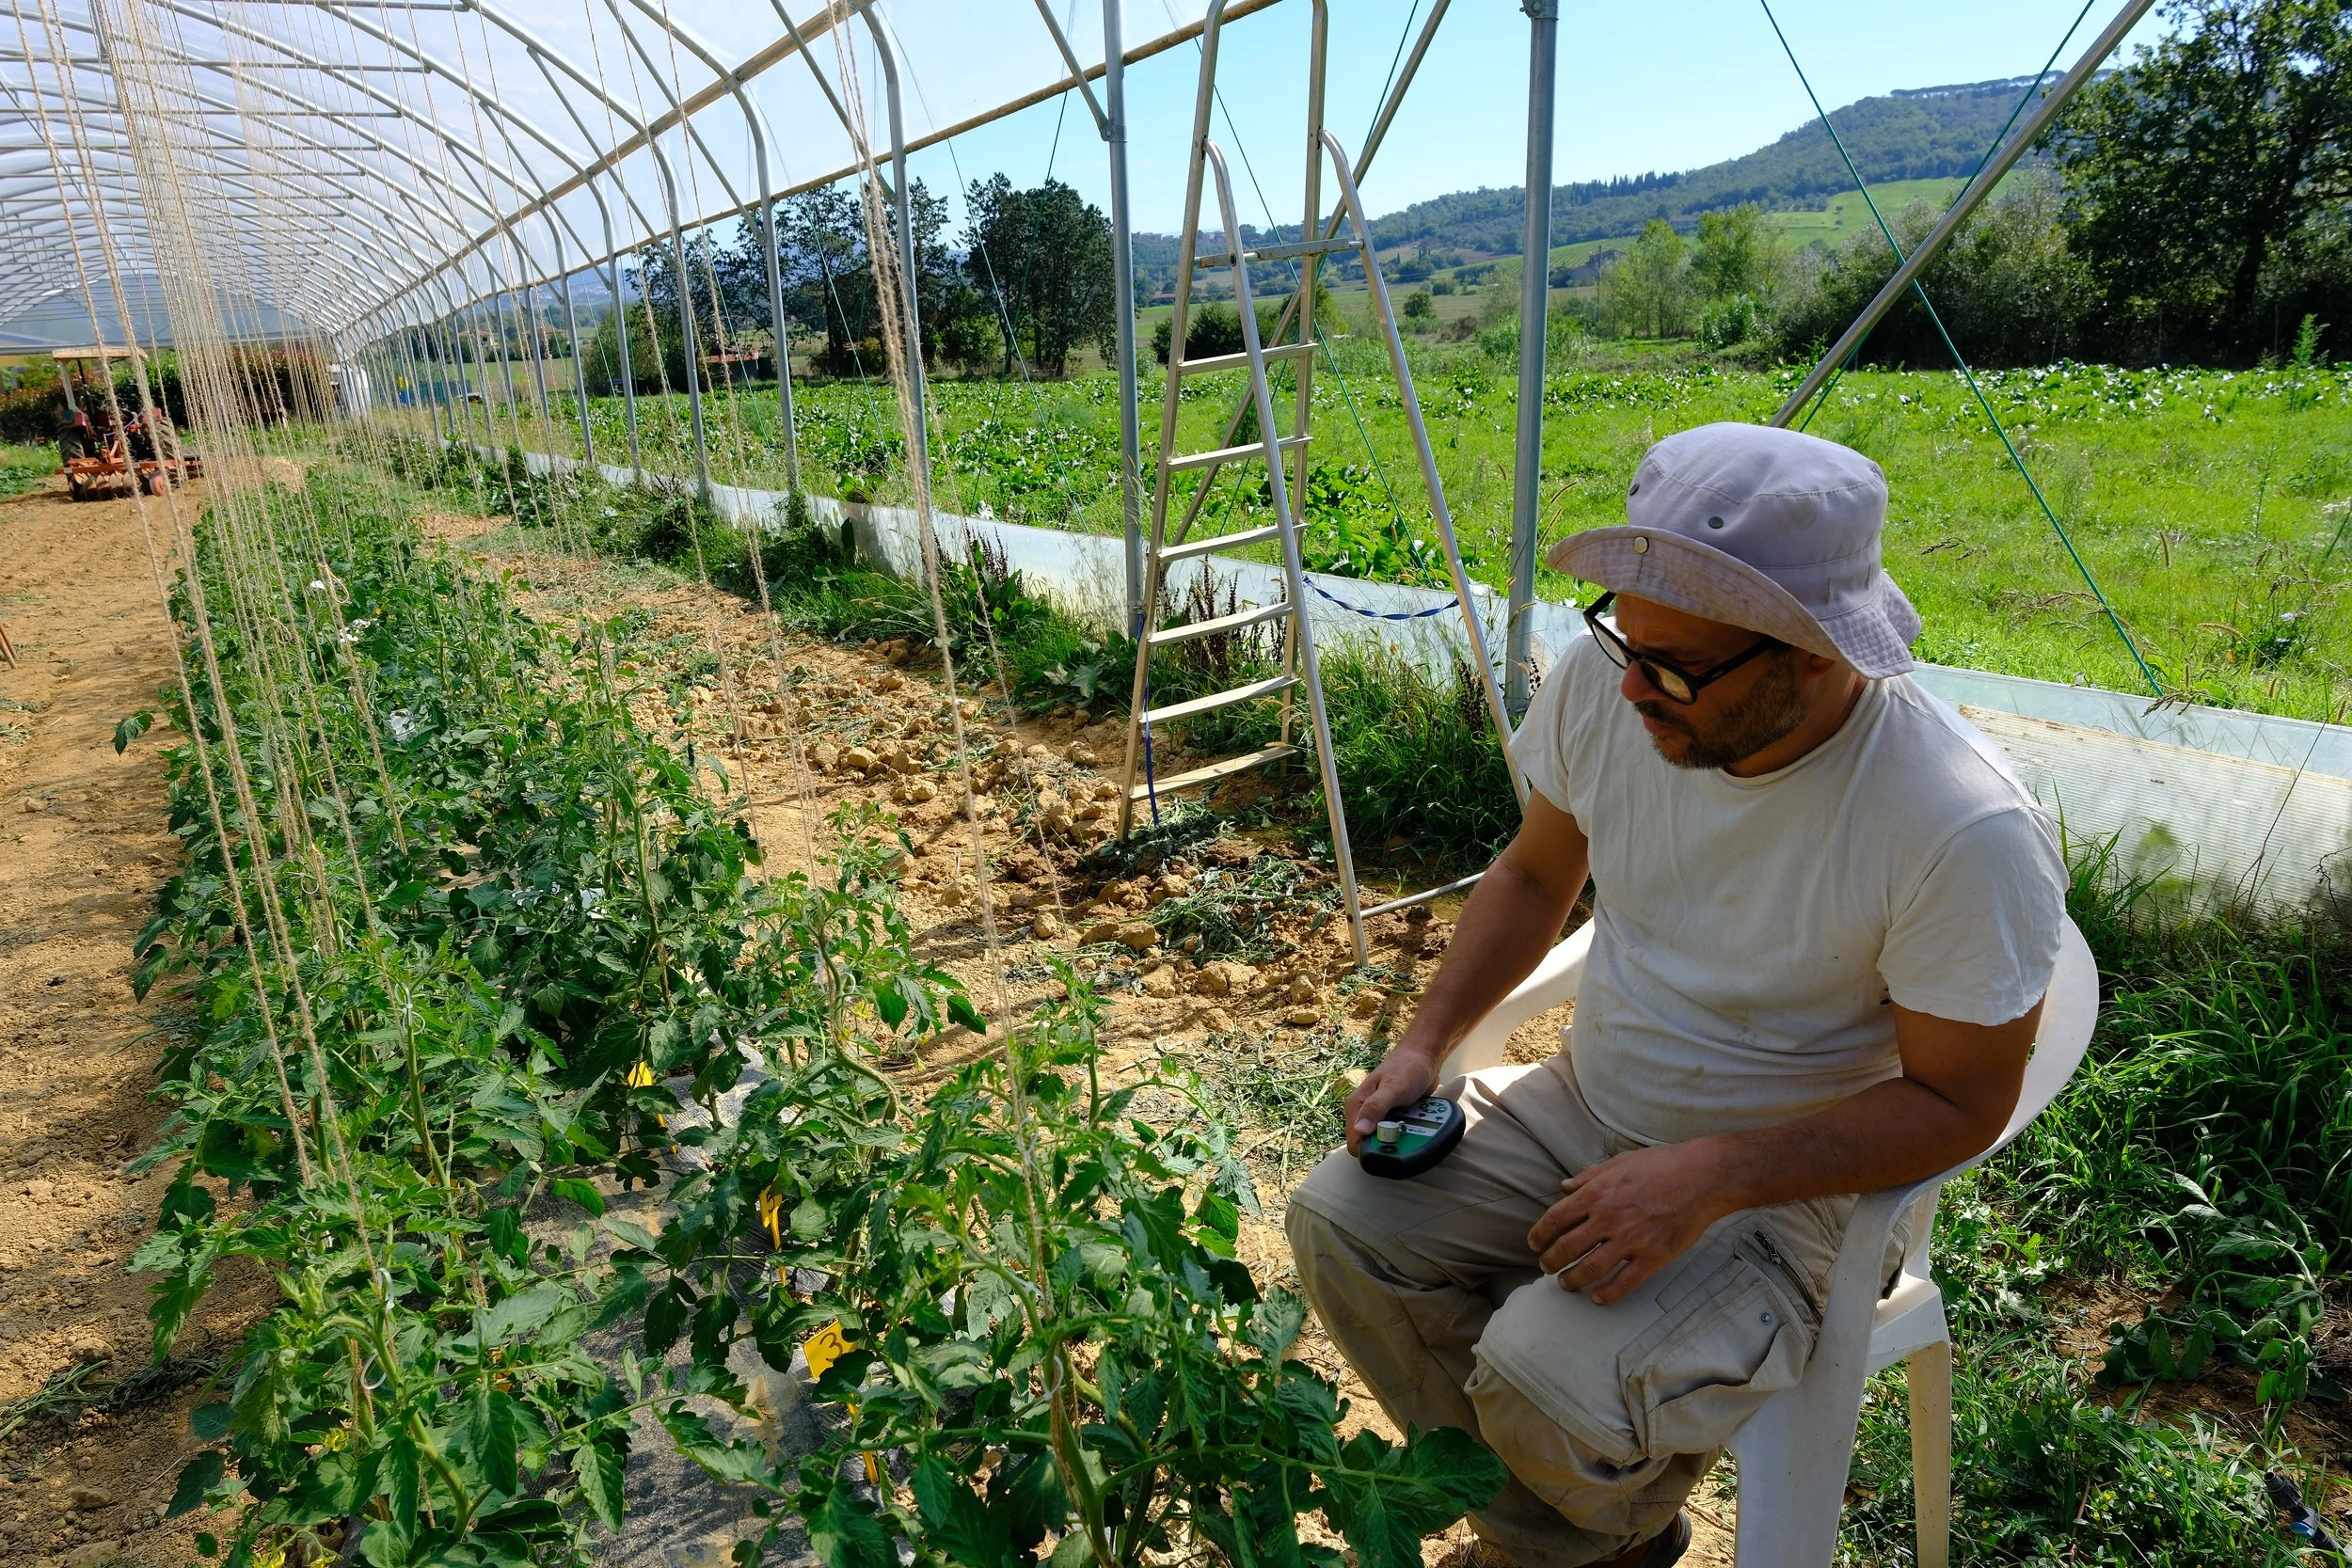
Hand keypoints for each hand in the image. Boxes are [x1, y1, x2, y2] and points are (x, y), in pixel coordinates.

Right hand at [1342, 1045, 1439, 1155]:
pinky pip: (1395, 1135)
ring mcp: (1377, 1117)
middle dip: (1387, 1146)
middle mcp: (1363, 1114)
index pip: (1354, 1142)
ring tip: (1413, 1130)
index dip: (1371, 1149)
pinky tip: (1416, 1127)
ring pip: (1383, 1141)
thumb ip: (1376, 1107)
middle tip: (1404, 1137)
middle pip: (1369, 1145)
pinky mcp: (1391, 1119)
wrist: (1423, 1059)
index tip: (1389, 1146)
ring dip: (1399, 1141)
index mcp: (1356, 1106)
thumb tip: (1360, 1129)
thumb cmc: (1406, 1068)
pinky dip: (1406, 1135)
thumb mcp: (1393, 1088)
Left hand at [1527, 1139, 1734, 1305]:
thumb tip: (1563, 1187)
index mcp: (1597, 1193)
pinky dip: (1607, 1294)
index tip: (1534, 1244)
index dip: (1540, 1235)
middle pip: (1567, 1248)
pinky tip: (1598, 1297)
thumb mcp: (1620, 1162)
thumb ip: (1589, 1176)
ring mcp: (1630, 1240)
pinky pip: (1624, 1282)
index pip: (1556, 1219)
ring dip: (1572, 1280)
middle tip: (1546, 1268)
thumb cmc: (1662, 1165)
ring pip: (1590, 1269)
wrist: (1703, 1177)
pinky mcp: (1653, 1256)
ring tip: (1565, 1284)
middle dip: (1551, 1262)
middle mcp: (1608, 1218)